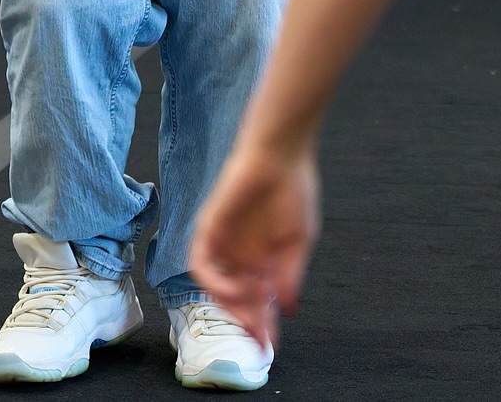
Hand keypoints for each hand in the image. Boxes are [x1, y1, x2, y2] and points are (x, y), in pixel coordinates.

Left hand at [188, 143, 320, 349]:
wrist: (280, 154)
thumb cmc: (293, 190)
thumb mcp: (298, 240)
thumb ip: (290, 275)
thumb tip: (289, 310)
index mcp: (262, 258)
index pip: (258, 300)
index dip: (263, 324)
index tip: (270, 347)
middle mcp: (240, 254)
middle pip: (236, 299)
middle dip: (247, 322)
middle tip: (258, 340)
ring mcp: (223, 242)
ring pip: (216, 287)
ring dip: (232, 304)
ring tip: (252, 311)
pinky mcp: (209, 227)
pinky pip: (201, 263)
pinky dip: (215, 282)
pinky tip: (236, 288)